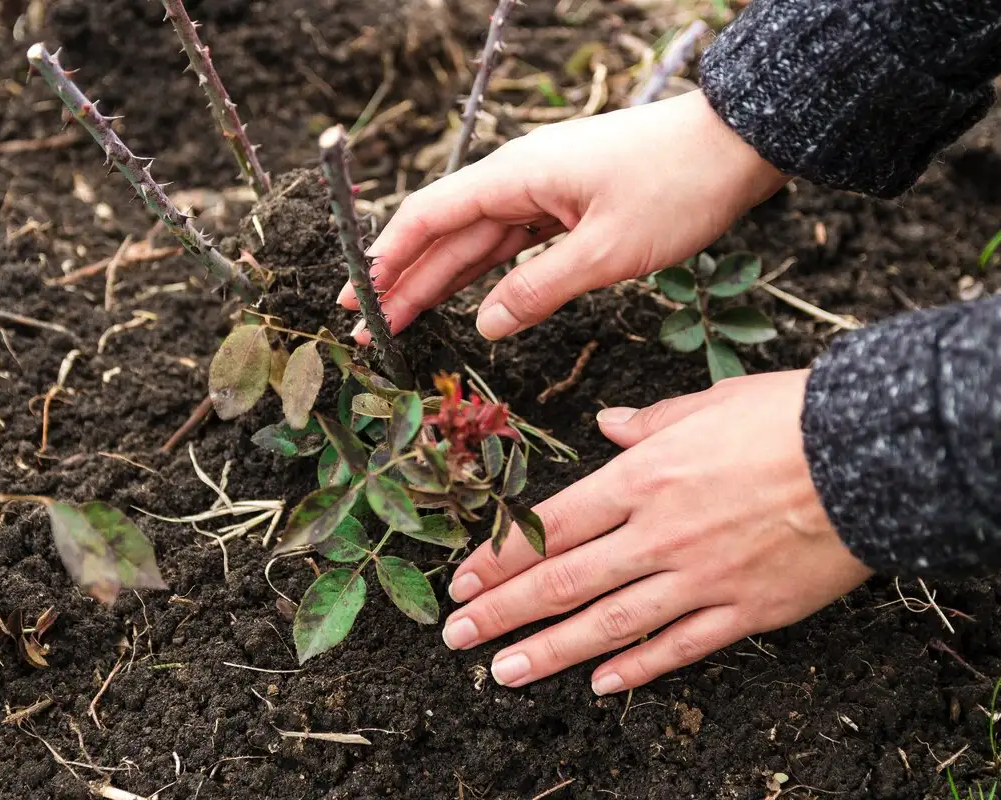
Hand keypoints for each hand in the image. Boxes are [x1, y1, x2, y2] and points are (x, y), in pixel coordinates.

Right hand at [339, 90, 787, 344]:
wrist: (740, 146)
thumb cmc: (679, 187)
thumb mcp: (607, 251)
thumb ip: (538, 290)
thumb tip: (485, 325)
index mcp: (516, 175)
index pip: (430, 216)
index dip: (387, 257)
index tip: (356, 296)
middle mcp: (520, 179)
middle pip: (446, 234)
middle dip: (404, 281)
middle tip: (370, 328)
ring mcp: (544, 192)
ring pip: (477, 243)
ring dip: (439, 283)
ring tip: (401, 322)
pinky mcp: (568, 206)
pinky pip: (513, 245)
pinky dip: (487, 276)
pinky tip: (468, 303)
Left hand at [440, 371, 872, 694]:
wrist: (869, 453)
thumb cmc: (786, 418)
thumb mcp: (706, 403)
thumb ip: (646, 423)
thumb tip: (605, 423)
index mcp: (641, 479)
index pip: (550, 526)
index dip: (499, 559)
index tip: (461, 582)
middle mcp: (658, 535)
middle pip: (563, 581)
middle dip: (502, 612)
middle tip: (455, 638)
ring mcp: (700, 579)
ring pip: (608, 625)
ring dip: (548, 651)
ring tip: (501, 672)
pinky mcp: (745, 610)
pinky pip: (680, 647)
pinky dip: (637, 670)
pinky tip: (600, 686)